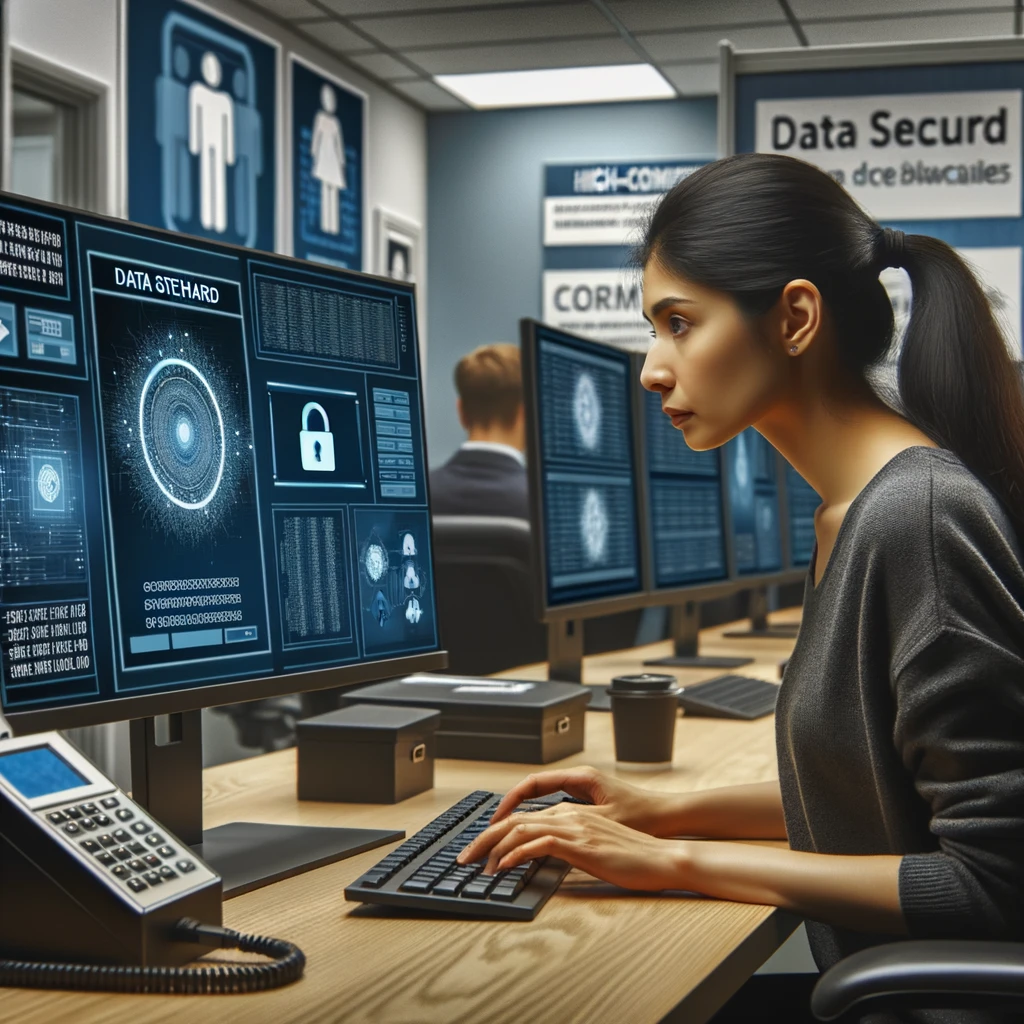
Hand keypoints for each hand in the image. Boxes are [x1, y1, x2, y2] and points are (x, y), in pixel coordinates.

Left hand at [456, 801, 687, 889]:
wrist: (662, 857)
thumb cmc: (634, 856)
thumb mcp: (595, 849)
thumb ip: (570, 847)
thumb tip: (545, 859)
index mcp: (572, 812)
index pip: (525, 816)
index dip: (498, 829)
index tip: (480, 848)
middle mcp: (569, 814)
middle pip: (515, 819)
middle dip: (484, 838)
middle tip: (464, 858)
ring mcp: (574, 827)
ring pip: (521, 829)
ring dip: (493, 847)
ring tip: (477, 866)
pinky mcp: (580, 844)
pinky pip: (538, 844)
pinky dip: (516, 854)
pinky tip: (504, 867)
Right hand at [486, 766, 668, 834]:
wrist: (671, 817)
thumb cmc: (645, 817)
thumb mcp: (605, 822)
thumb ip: (573, 823)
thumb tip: (539, 828)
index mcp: (580, 778)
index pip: (532, 784)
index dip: (509, 803)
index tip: (494, 821)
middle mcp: (578, 780)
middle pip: (531, 791)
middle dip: (508, 811)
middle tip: (488, 833)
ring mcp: (582, 791)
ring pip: (541, 800)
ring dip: (521, 816)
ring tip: (502, 835)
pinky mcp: (588, 804)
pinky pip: (553, 808)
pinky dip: (538, 819)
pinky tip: (530, 837)